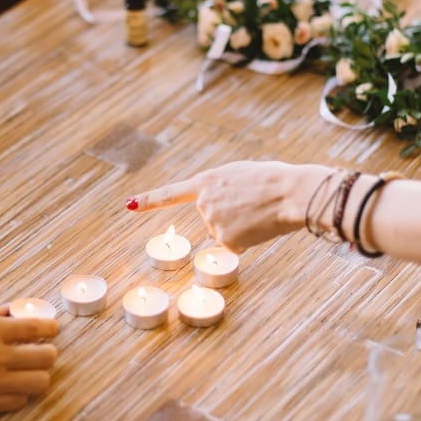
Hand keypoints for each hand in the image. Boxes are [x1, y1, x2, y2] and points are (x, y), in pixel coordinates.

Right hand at [0, 308, 58, 415]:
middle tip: (41, 352)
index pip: (38, 328)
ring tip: (28, 372)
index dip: (50, 328)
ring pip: (39, 382)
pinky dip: (18, 394)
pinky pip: (18, 401)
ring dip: (37, 375)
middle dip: (47, 353)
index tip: (52, 330)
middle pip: (46, 357)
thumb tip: (14, 311)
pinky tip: (8, 387)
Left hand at [126, 161, 332, 250]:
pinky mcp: (226, 242)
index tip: (129, 205)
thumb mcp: (240, 173)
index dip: (149, 200)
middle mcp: (203, 203)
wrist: (290, 193)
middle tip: (253, 203)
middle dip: (231, 215)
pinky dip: (249, 240)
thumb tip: (224, 207)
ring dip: (242, 227)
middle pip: (211, 219)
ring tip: (259, 212)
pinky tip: (260, 227)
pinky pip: (236, 247)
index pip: (170, 194)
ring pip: (225, 234)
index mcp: (206, 182)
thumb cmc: (272, 179)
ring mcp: (213, 224)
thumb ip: (222, 187)